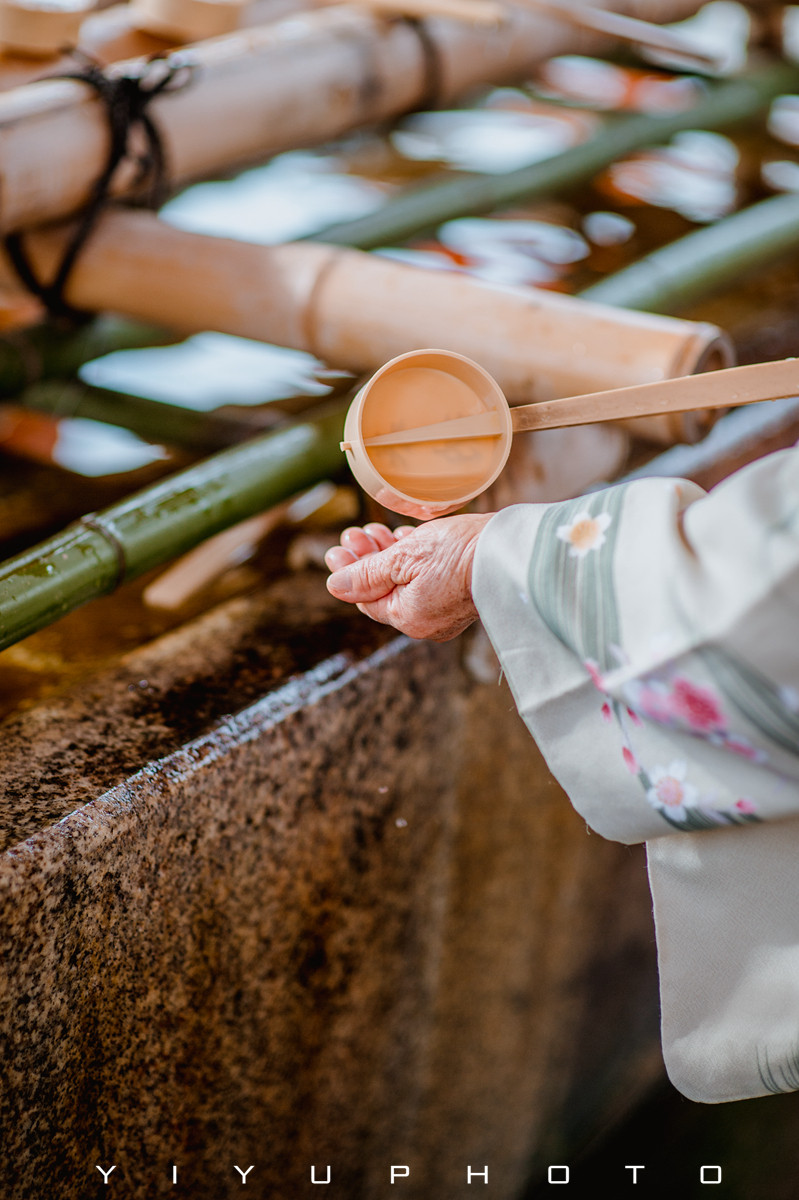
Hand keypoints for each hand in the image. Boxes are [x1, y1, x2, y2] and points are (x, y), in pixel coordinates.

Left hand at [324, 515, 493, 640]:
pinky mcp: (462, 597)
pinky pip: (426, 583)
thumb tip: (335, 586)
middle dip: (366, 560)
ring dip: (387, 557)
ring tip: (376, 531)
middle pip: (384, 591)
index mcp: (409, 617)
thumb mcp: (405, 557)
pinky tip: (406, 540)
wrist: (514, 551)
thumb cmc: (460, 552)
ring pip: (405, 585)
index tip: (337, 548)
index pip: (366, 598)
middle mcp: (426, 622)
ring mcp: (446, 612)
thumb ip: (368, 573)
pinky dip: (411, 562)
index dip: (348, 571)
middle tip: (355, 534)